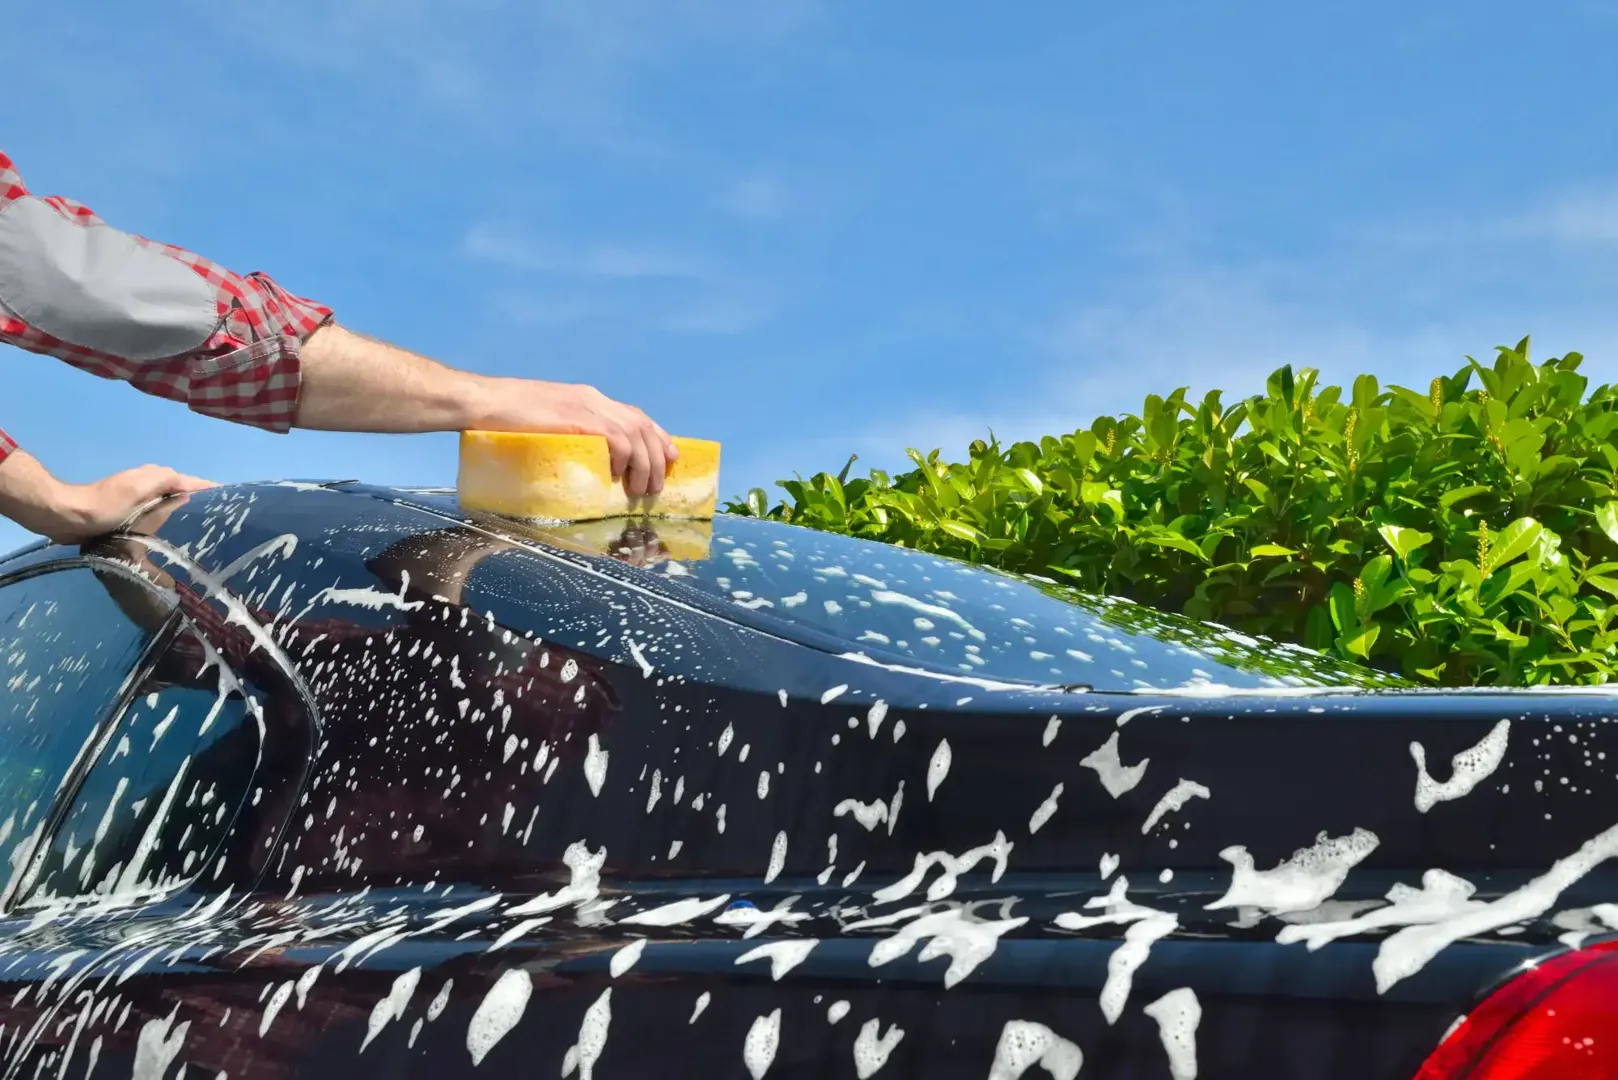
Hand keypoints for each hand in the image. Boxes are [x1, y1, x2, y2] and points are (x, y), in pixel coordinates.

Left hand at [50, 465, 214, 543]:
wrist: (70, 517)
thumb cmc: (106, 506)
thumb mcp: (139, 490)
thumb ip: (165, 482)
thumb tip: (192, 486)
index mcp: (157, 476)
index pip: (192, 482)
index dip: (211, 490)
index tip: (234, 503)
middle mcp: (151, 483)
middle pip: (185, 490)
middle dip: (204, 500)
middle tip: (223, 521)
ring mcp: (141, 498)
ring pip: (173, 501)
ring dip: (188, 510)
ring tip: (205, 529)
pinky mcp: (132, 512)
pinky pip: (161, 513)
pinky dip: (172, 518)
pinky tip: (176, 533)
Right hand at [475, 380, 678, 497]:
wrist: (480, 402)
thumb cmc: (505, 418)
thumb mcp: (548, 423)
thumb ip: (570, 434)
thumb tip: (585, 462)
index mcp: (587, 398)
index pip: (634, 415)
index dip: (657, 436)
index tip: (670, 456)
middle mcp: (592, 399)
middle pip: (641, 425)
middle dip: (657, 456)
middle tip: (657, 485)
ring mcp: (584, 406)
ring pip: (634, 434)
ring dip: (644, 463)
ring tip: (642, 489)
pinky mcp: (575, 417)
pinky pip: (613, 436)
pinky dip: (623, 456)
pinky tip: (619, 474)